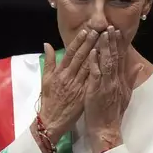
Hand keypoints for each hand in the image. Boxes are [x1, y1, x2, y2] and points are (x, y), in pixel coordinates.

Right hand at [37, 29, 98, 144]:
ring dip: (97, 54)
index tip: (86, 31)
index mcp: (59, 72)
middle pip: (81, 57)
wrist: (52, 121)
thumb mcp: (45, 79)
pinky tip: (106, 63)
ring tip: (105, 43)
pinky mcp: (83, 95)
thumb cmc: (49, 100)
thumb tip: (47, 44)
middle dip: (90, 43)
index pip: (70, 53)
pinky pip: (93, 81)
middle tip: (99, 31)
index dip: (78, 41)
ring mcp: (77, 86)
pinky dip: (99, 71)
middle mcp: (69, 77)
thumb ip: (49, 61)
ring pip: (89, 67)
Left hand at [84, 26, 141, 152]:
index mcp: (121, 81)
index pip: (121, 59)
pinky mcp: (97, 90)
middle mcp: (116, 80)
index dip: (120, 45)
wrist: (107, 128)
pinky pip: (96, 73)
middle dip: (113, 41)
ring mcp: (106, 84)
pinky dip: (94, 61)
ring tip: (103, 33)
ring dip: (104, 47)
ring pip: (106, 62)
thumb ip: (131, 78)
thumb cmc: (113, 113)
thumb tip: (139, 65)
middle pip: (115, 57)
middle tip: (111, 27)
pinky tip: (93, 50)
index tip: (118, 32)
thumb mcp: (126, 95)